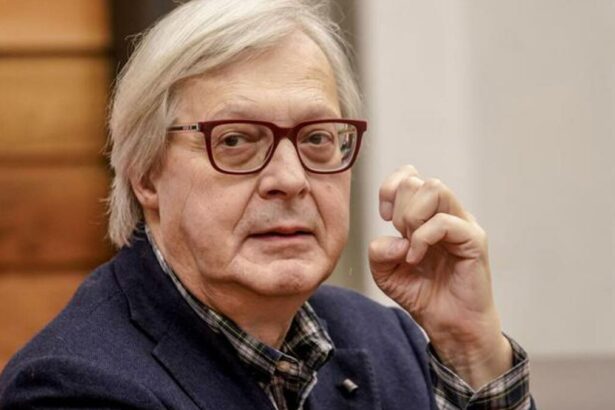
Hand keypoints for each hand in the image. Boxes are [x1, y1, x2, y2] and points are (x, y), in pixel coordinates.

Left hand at [369, 165, 511, 387]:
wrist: (449, 325)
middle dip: (400, 209)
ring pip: (435, 189)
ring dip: (412, 216)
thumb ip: (378, 251)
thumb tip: (393, 239)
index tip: (384, 217)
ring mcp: (462, 225)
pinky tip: (415, 258)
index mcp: (427, 215)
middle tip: (401, 239)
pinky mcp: (474, 241)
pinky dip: (423, 238)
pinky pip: (446, 222)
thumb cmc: (424, 295)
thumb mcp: (385, 274)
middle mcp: (446, 214)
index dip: (390, 189)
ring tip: (410, 246)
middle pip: (419, 181)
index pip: (410, 176)